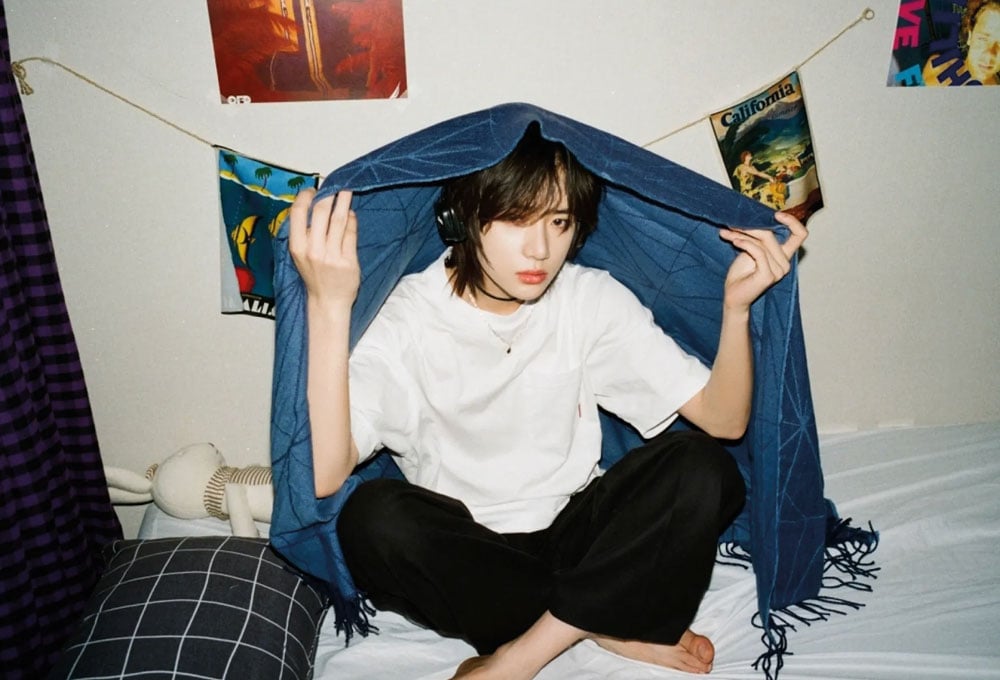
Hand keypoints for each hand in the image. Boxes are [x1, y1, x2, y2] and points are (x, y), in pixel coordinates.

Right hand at [288, 188, 359, 307]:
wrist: (328, 302)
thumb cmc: (315, 277)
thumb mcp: (301, 254)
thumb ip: (305, 232)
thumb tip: (314, 205)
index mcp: (297, 247)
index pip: (297, 214)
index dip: (305, 197)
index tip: (312, 190)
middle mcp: (313, 250)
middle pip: (321, 212)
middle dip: (329, 195)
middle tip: (335, 185)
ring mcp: (331, 256)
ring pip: (338, 220)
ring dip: (343, 202)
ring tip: (347, 191)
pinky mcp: (348, 261)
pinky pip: (351, 234)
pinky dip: (352, 220)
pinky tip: (351, 214)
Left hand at [718, 211, 807, 311]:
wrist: (733, 296)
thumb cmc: (740, 274)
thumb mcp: (750, 250)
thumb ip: (756, 237)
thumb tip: (749, 216)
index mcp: (784, 256)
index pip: (800, 235)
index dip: (792, 222)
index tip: (776, 214)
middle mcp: (785, 263)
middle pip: (771, 234)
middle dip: (750, 227)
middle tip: (732, 224)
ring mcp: (778, 271)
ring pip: (763, 241)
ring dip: (742, 235)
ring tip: (728, 234)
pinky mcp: (768, 275)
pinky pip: (758, 252)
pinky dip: (745, 244)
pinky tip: (733, 241)